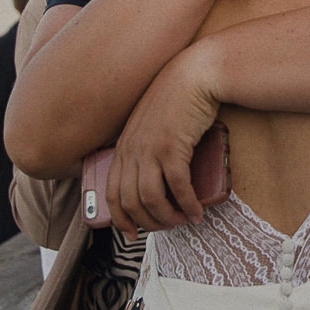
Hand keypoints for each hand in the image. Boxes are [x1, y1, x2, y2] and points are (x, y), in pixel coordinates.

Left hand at [104, 44, 223, 235]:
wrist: (195, 74)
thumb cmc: (178, 100)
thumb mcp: (152, 125)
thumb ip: (146, 147)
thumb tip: (156, 177)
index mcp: (123, 147)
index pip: (112, 193)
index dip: (120, 219)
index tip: (132, 235)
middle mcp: (131, 150)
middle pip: (130, 202)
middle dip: (149, 223)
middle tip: (169, 227)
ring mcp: (149, 149)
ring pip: (150, 199)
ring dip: (168, 218)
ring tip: (184, 221)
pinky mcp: (172, 147)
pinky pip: (177, 187)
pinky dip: (187, 205)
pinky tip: (197, 212)